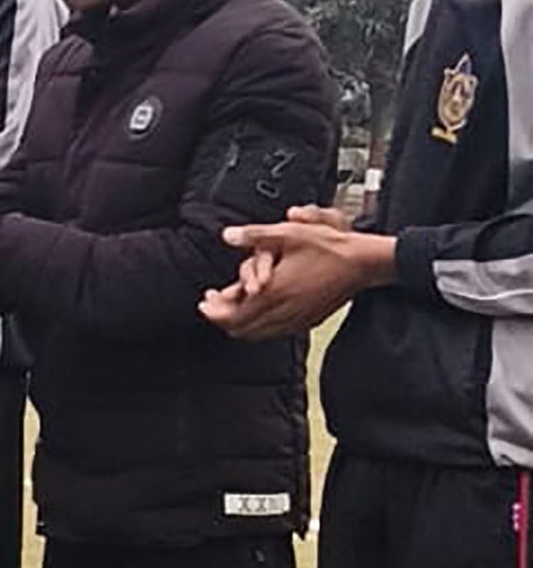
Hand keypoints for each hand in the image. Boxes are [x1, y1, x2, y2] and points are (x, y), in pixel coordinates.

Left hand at [199, 221, 394, 339]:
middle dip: (222, 318)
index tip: (204, 303)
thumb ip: (255, 235)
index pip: (233, 315)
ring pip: (257, 334)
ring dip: (239, 324)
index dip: (214, 312)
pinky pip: (275, 332)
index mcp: (274, 292)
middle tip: (211, 306)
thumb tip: (227, 235)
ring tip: (230, 310)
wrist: (363, 265)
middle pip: (241, 328)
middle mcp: (283, 311)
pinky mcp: (308, 321)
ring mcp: (296, 319)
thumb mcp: (289, 233)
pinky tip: (258, 314)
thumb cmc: (329, 248)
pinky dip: (258, 327)